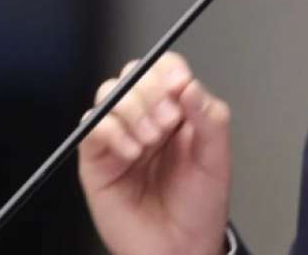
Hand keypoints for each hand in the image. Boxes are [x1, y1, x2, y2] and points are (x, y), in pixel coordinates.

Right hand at [78, 52, 231, 254]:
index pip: (167, 70)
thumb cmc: (200, 205)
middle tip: (167, 124)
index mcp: (179, 111)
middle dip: (151, 93)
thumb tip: (190, 86)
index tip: (179, 87)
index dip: (169, 71)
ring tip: (150, 142)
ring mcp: (121, 136)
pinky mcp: (97, 159)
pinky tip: (130, 153)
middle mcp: (148, 118)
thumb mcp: (217, 157)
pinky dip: (110, 131)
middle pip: (135, 76)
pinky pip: (91, 126)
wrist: (180, 248)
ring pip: (110, 95)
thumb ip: (209, 117)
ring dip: (131, 112)